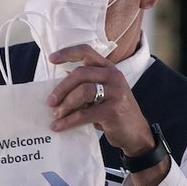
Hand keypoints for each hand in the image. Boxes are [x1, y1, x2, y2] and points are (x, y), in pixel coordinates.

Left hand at [47, 45, 168, 185]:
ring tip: (56, 114)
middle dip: (62, 88)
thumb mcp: (103, 93)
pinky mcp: (113, 110)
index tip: (51, 60)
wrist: (136, 133)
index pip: (87, 52)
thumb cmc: (114, 112)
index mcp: (109, 69)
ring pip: (83, 92)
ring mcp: (116, 92)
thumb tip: (57, 84)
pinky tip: (59, 126)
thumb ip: (86, 85)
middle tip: (50, 101)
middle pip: (80, 73)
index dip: (67, 53)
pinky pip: (85, 114)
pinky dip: (69, 121)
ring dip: (65, 104)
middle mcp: (114, 76)